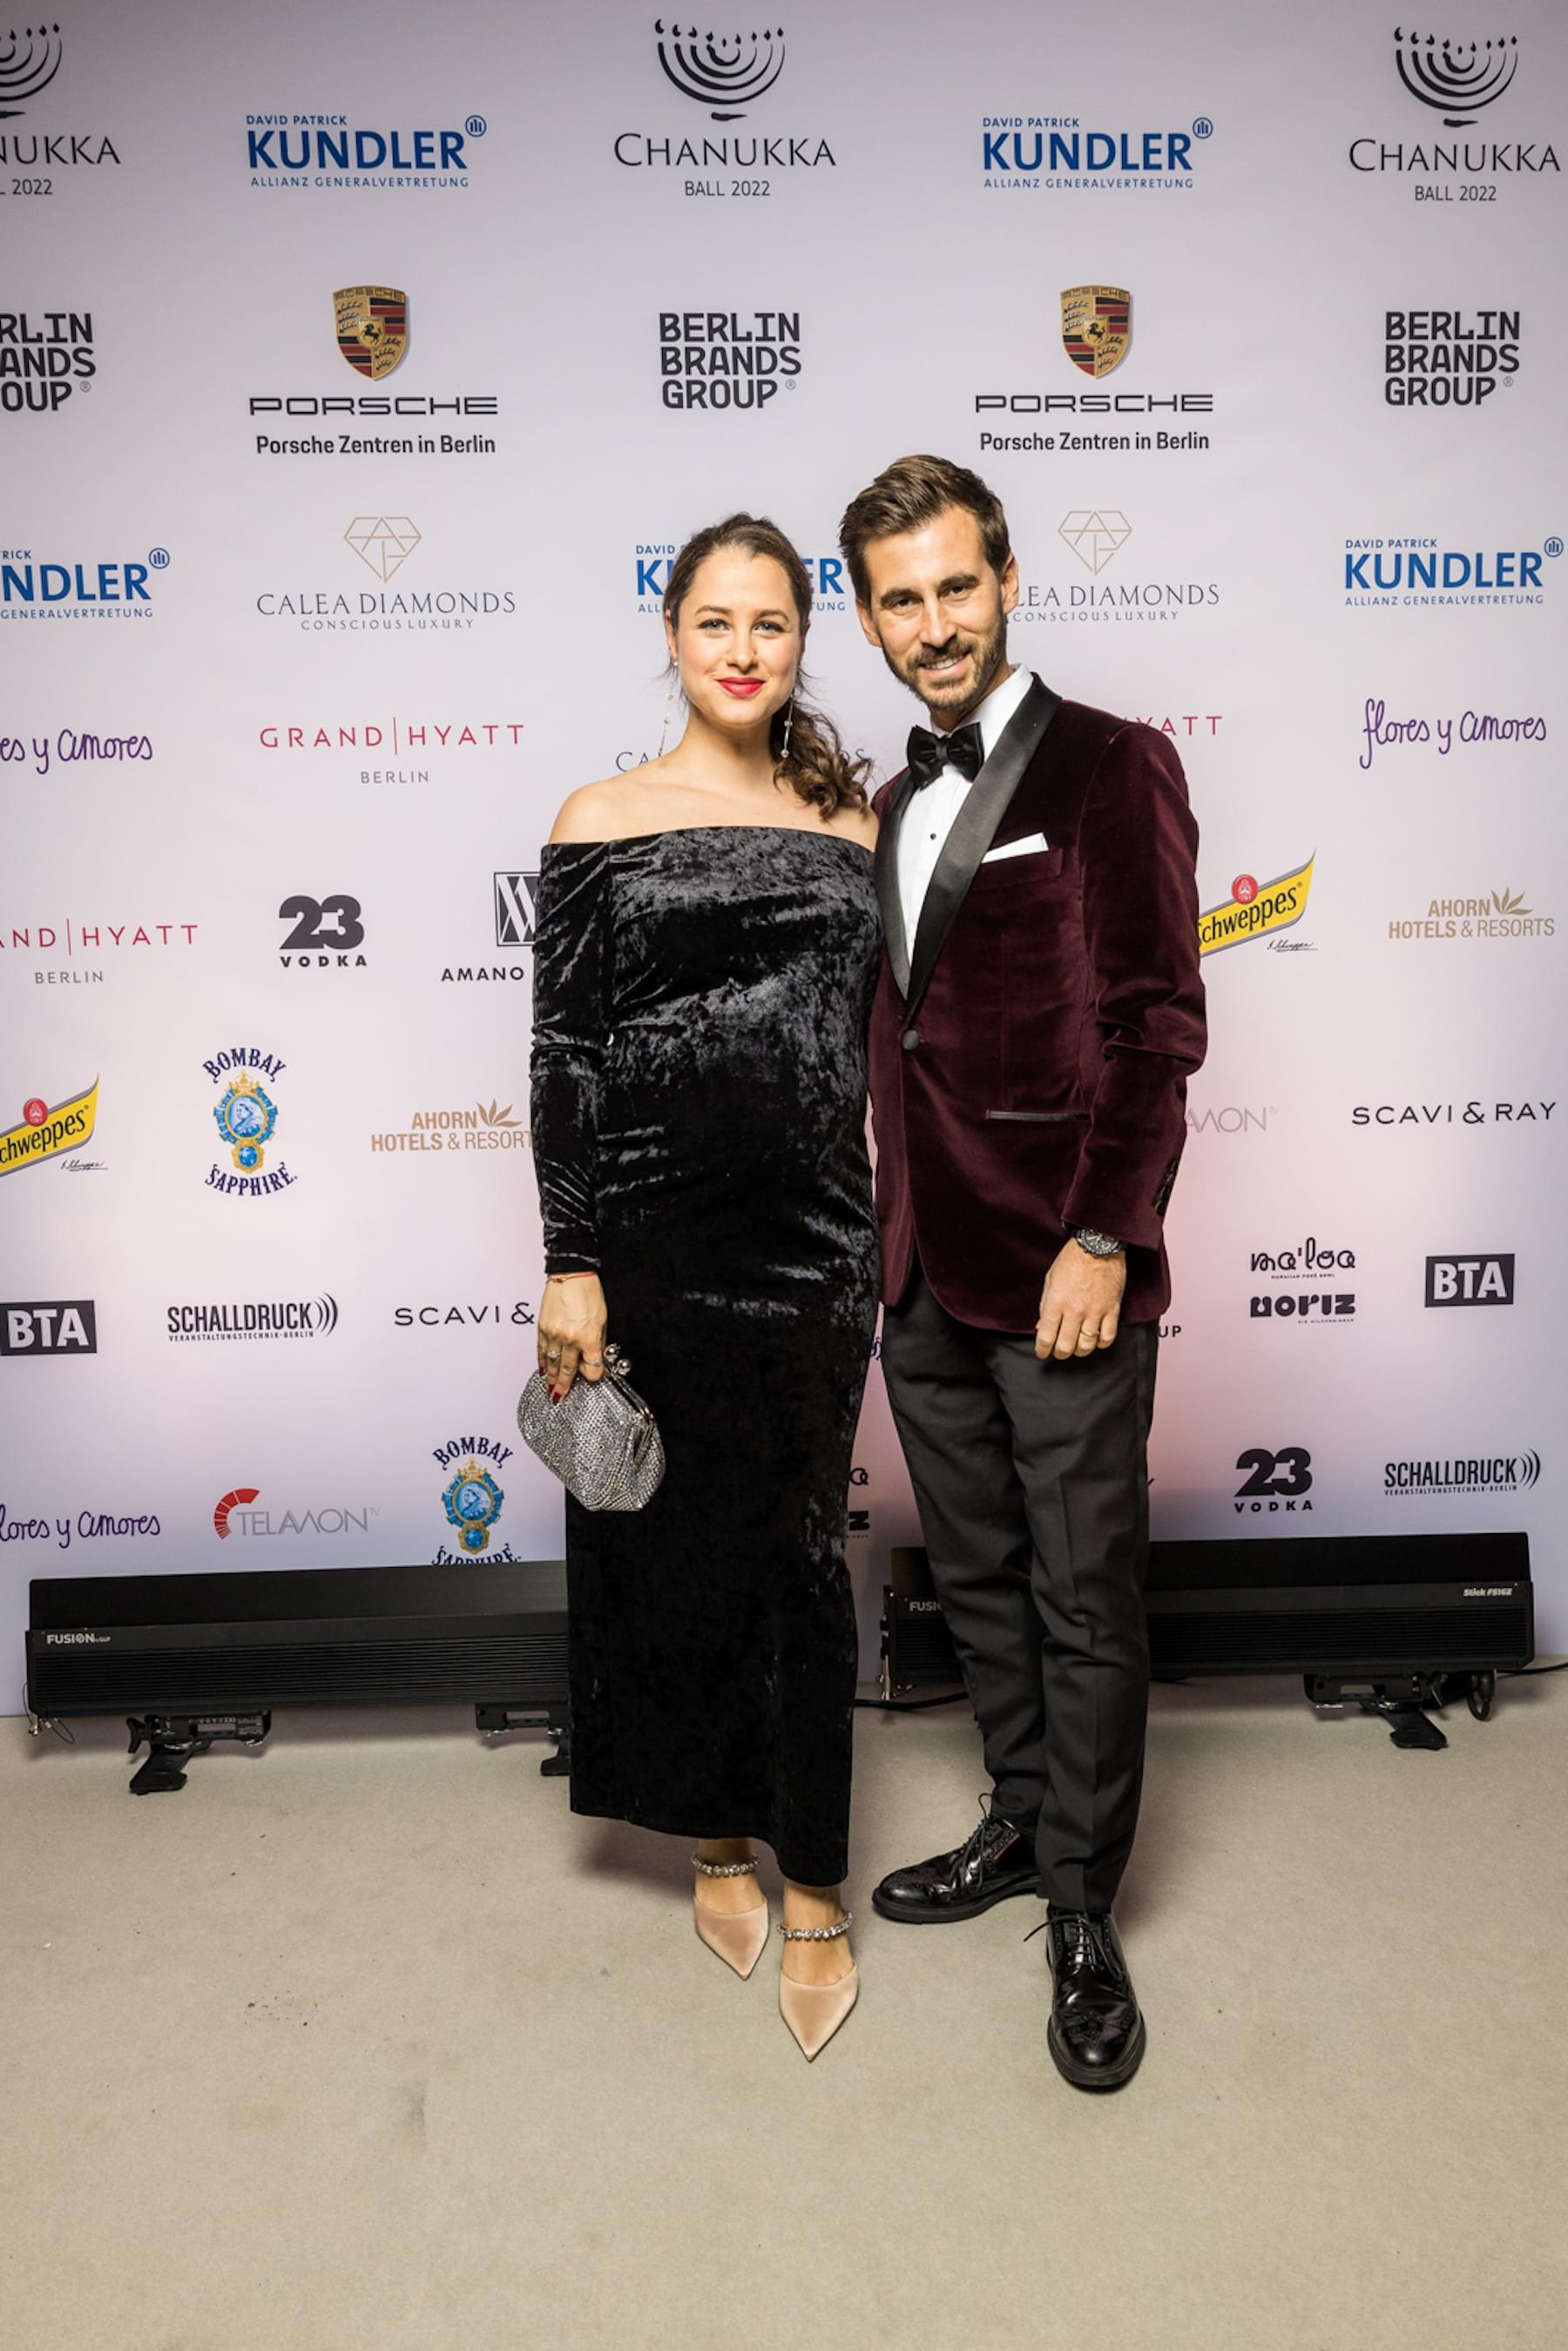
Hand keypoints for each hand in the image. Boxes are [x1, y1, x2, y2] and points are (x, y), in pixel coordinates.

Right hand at [537, 1273, 606, 1398]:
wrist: (571, 1275)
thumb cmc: (589, 1293)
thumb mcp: (603, 1320)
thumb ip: (598, 1341)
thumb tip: (594, 1357)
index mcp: (589, 1338)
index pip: (591, 1368)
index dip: (593, 1375)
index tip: (591, 1377)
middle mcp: (570, 1339)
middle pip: (568, 1370)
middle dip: (565, 1385)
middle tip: (561, 1397)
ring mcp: (554, 1334)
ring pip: (552, 1363)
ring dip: (552, 1378)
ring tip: (551, 1389)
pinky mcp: (543, 1328)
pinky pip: (542, 1351)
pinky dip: (542, 1362)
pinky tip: (543, 1370)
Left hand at [1035, 1239, 1125, 1360]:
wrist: (1097, 1245)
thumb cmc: (1072, 1260)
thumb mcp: (1050, 1280)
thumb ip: (1045, 1305)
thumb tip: (1041, 1326)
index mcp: (1056, 1302)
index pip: (1046, 1337)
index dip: (1042, 1350)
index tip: (1042, 1352)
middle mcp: (1075, 1310)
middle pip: (1066, 1347)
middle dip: (1059, 1353)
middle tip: (1059, 1351)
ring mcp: (1095, 1312)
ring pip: (1086, 1346)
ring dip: (1079, 1351)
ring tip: (1076, 1347)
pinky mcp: (1112, 1310)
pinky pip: (1108, 1337)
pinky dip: (1101, 1343)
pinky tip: (1095, 1340)